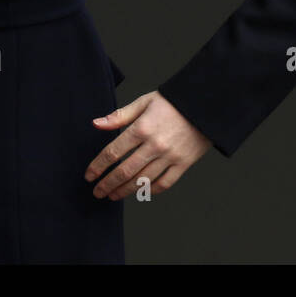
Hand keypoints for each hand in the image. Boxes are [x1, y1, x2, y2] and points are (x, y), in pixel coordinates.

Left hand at [85, 91, 211, 200]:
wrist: (206, 104)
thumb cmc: (173, 101)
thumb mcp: (145, 102)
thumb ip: (120, 116)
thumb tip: (96, 124)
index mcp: (142, 128)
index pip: (113, 152)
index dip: (97, 166)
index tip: (89, 175)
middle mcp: (155, 144)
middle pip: (124, 171)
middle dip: (107, 184)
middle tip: (97, 192)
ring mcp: (170, 156)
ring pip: (142, 181)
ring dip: (124, 191)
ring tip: (113, 195)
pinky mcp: (184, 163)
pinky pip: (164, 183)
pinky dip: (150, 190)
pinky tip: (140, 191)